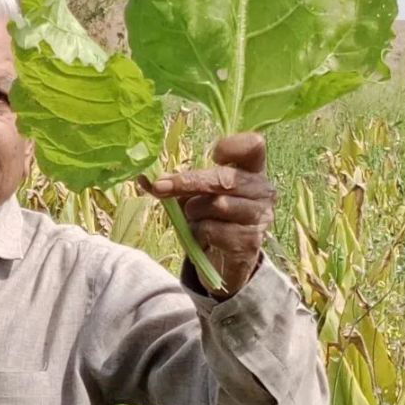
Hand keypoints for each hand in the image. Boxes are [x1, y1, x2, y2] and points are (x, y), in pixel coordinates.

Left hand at [140, 133, 275, 295]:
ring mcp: (258, 216)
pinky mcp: (249, 241)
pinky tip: (204, 236)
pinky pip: (213, 230)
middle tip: (160, 186)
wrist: (225, 259)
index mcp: (251, 170)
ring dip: (194, 212)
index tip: (213, 154)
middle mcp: (262, 190)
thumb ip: (172, 183)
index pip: (254, 145)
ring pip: (216, 206)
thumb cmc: (210, 217)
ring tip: (194, 218)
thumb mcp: (192, 195)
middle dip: (188, 182)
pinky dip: (199, 233)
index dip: (233, 145)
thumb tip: (142, 177)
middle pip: (223, 178)